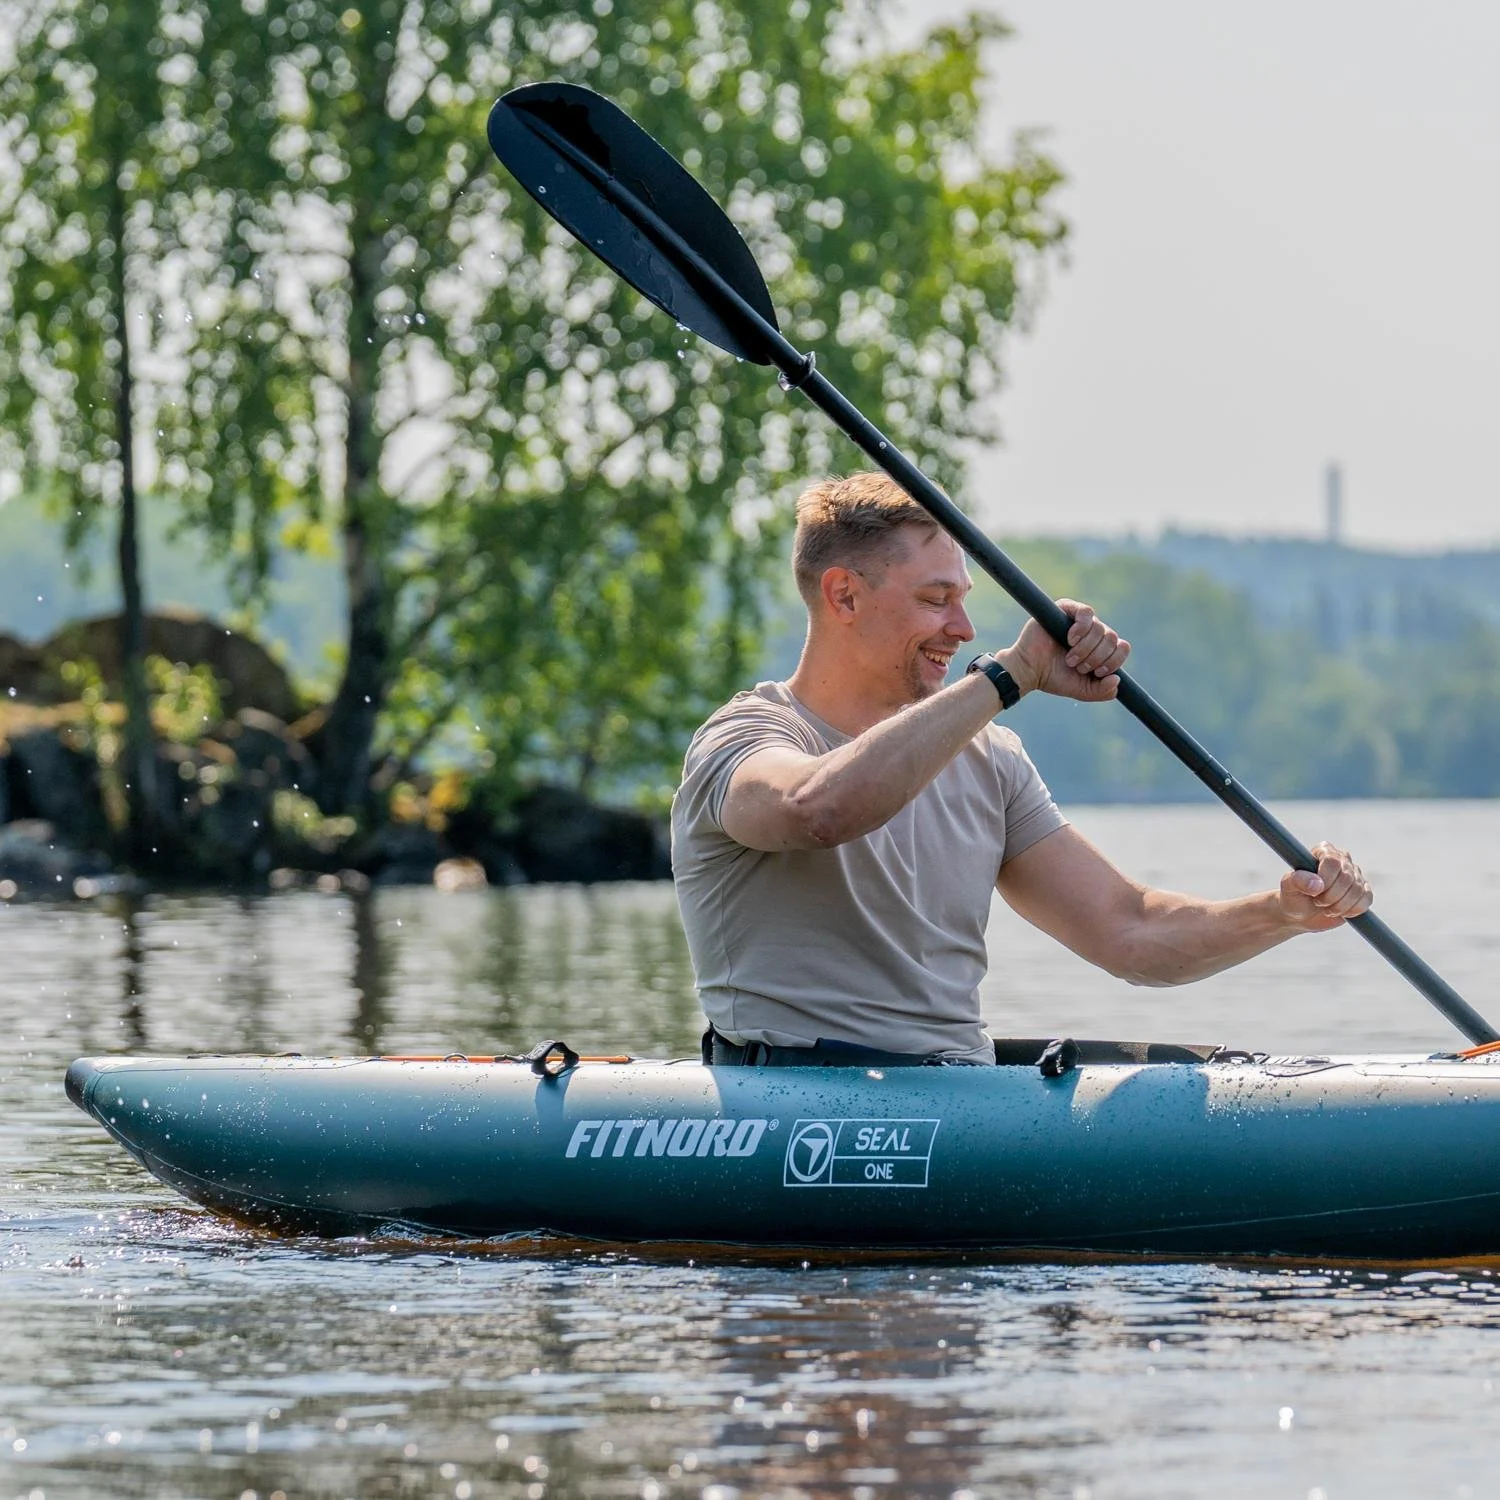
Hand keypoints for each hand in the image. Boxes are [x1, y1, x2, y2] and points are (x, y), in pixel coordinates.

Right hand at [1001, 599, 1129, 702]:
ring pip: (1100, 628)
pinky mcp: (1066, 609)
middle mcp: (1093, 632)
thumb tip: (1117, 679)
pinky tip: (1070, 639)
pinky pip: (1087, 612)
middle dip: (1096, 657)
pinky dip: (1082, 628)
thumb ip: (1102, 691)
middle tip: (1078, 666)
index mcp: (1100, 648)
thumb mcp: (1082, 690)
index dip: (1114, 661)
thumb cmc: (1053, 678)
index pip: (1122, 647)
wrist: (1029, 671)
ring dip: (1085, 648)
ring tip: (1070, 657)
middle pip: (1112, 638)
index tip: (1097, 672)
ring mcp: (1080, 620)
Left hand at [1279, 842, 1372, 931]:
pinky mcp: (1363, 890)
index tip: (1315, 892)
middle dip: (1331, 896)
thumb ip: (1297, 880)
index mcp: (1323, 851)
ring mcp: (1355, 875)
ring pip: (1358, 890)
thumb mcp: (1289, 887)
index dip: (1326, 879)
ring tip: (1326, 908)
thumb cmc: (1294, 896)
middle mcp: (1342, 859)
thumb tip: (1317, 884)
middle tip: (1318, 901)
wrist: (1301, 914)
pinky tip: (1340, 912)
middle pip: (1346, 877)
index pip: (1332, 861)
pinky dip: (1353, 910)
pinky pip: (1366, 899)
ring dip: (1340, 906)